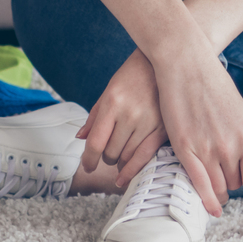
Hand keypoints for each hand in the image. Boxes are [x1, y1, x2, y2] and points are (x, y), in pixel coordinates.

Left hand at [78, 49, 164, 182]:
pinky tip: (123, 177)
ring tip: (119, 157)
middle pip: (111, 152)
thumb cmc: (132, 76)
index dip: (88, 159)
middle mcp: (129, 114)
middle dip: (105, 157)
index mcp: (112, 103)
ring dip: (119, 162)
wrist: (162, 64)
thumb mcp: (109, 91)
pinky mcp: (162, 128)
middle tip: (107, 153)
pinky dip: (132, 170)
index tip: (87, 166)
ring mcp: (147, 122)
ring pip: (126, 156)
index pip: (95, 141)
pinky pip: (145, 156)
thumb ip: (95, 116)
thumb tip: (80, 138)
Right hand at [146, 38, 242, 215]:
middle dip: (232, 185)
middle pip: (234, 184)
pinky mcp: (184, 148)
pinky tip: (211, 209)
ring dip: (218, 192)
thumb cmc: (215, 86)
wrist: (186, 64)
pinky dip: (206, 201)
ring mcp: (206, 149)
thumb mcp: (242, 116)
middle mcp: (229, 147)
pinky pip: (198, 185)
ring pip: (217, 187)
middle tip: (226, 179)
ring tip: (215, 189)